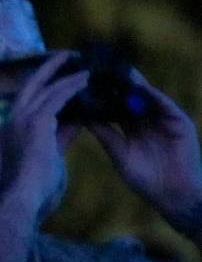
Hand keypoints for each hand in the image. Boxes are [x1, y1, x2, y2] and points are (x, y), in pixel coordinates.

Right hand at [0, 51, 89, 216]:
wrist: (24, 197)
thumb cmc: (34, 186)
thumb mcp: (49, 155)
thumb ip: (61, 135)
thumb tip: (77, 120)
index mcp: (11, 129)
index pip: (29, 99)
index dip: (44, 85)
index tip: (58, 76)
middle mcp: (13, 118)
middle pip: (32, 84)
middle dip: (50, 68)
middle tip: (67, 56)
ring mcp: (22, 118)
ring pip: (47, 87)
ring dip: (67, 74)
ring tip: (83, 64)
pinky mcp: (38, 121)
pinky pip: (58, 96)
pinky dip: (73, 85)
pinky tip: (86, 79)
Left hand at [88, 70, 201, 232]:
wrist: (172, 194)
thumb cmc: (144, 179)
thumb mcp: (119, 153)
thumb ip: (105, 134)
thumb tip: (83, 117)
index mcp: (130, 127)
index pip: (112, 105)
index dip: (99, 94)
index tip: (82, 81)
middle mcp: (146, 119)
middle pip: (128, 95)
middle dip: (113, 82)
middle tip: (96, 66)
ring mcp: (163, 118)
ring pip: (145, 96)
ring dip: (132, 83)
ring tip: (115, 70)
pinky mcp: (179, 121)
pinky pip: (164, 104)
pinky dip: (152, 95)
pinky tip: (139, 87)